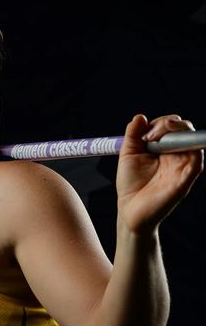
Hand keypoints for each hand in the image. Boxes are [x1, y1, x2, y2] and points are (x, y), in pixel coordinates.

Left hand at [116, 114, 203, 233]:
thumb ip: (133, 135)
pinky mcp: (185, 180)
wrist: (129, 210)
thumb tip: (140, 116)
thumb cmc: (130, 184)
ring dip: (179, 134)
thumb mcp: (128, 154)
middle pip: (185, 131)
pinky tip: (175, 150)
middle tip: (151, 134)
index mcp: (164, 148)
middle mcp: (176, 155)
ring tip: (157, 138)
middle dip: (171, 124)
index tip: (144, 132)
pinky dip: (193, 152)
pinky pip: (197, 163)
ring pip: (193, 143)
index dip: (162, 122)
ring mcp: (182, 167)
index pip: (173, 126)